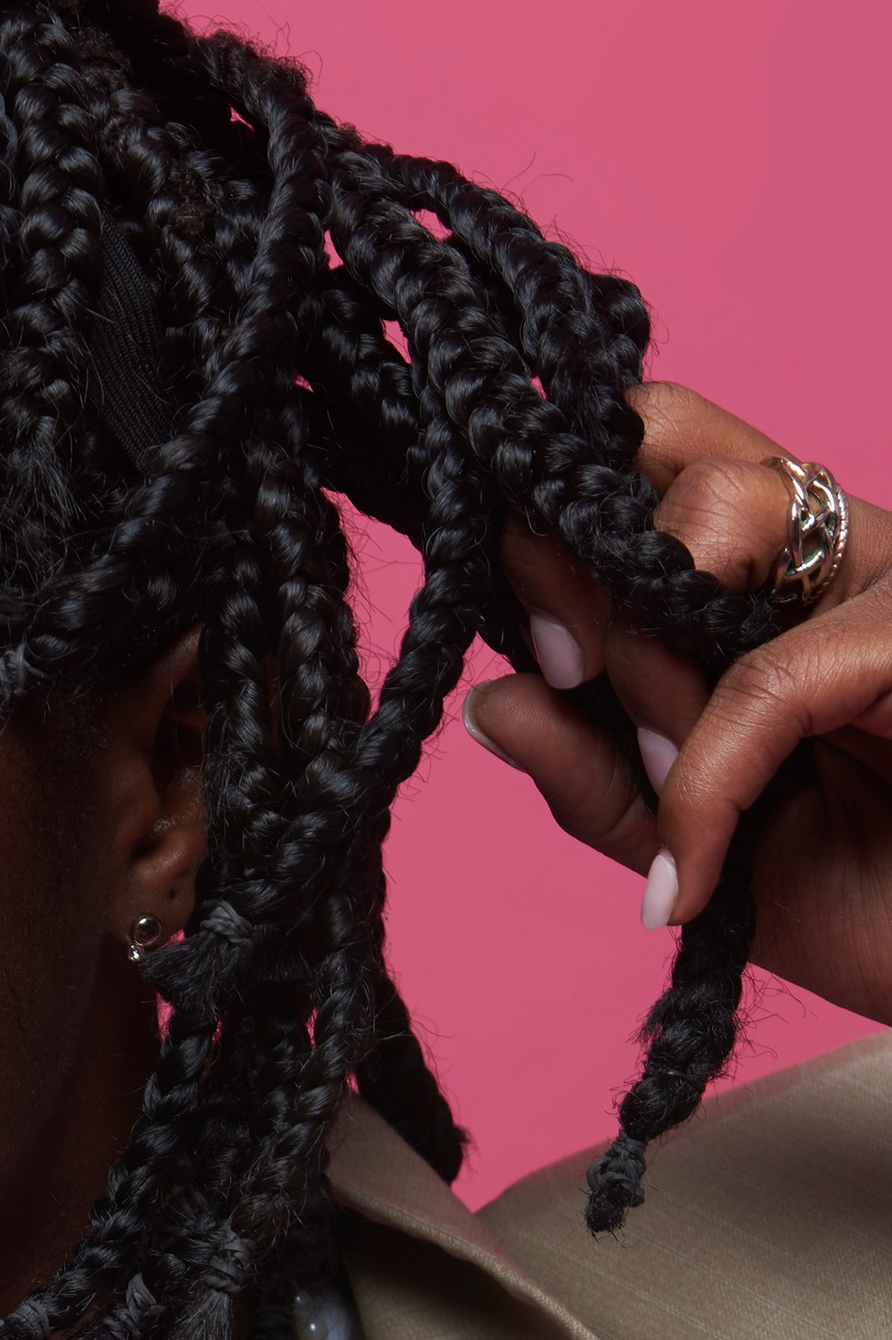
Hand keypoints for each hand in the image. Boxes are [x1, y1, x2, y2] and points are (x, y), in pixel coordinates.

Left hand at [466, 383, 891, 1025]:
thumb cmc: (865, 901)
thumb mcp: (688, 843)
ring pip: (713, 517)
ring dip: (649, 666)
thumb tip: (488, 700)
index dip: (551, 518)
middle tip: (568, 675)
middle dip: (577, 558)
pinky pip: (770, 678)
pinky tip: (692, 873)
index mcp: (764, 566)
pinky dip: (705, 783)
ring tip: (668, 786)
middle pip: (662, 439)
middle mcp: (829, 542)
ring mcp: (890, 573)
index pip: (638, 454)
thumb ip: (593, 772)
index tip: (534, 646)